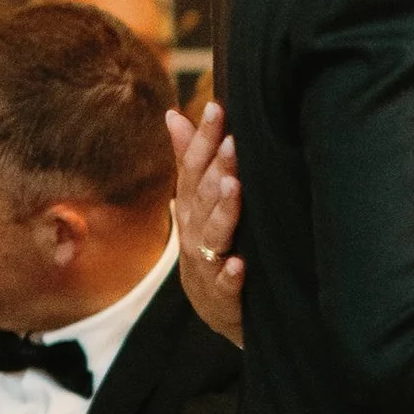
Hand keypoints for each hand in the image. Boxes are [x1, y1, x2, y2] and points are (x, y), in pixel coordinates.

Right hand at [168, 104, 245, 348]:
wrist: (212, 307)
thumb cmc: (207, 244)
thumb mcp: (195, 202)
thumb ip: (188, 159)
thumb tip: (173, 114)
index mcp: (191, 205)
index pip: (194, 166)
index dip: (203, 137)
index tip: (216, 106)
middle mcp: (194, 230)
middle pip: (203, 195)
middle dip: (216, 168)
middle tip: (232, 142)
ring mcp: (206, 262)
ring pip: (212, 234)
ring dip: (223, 211)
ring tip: (232, 187)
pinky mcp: (221, 294)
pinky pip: (224, 283)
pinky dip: (230, 274)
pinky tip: (239, 264)